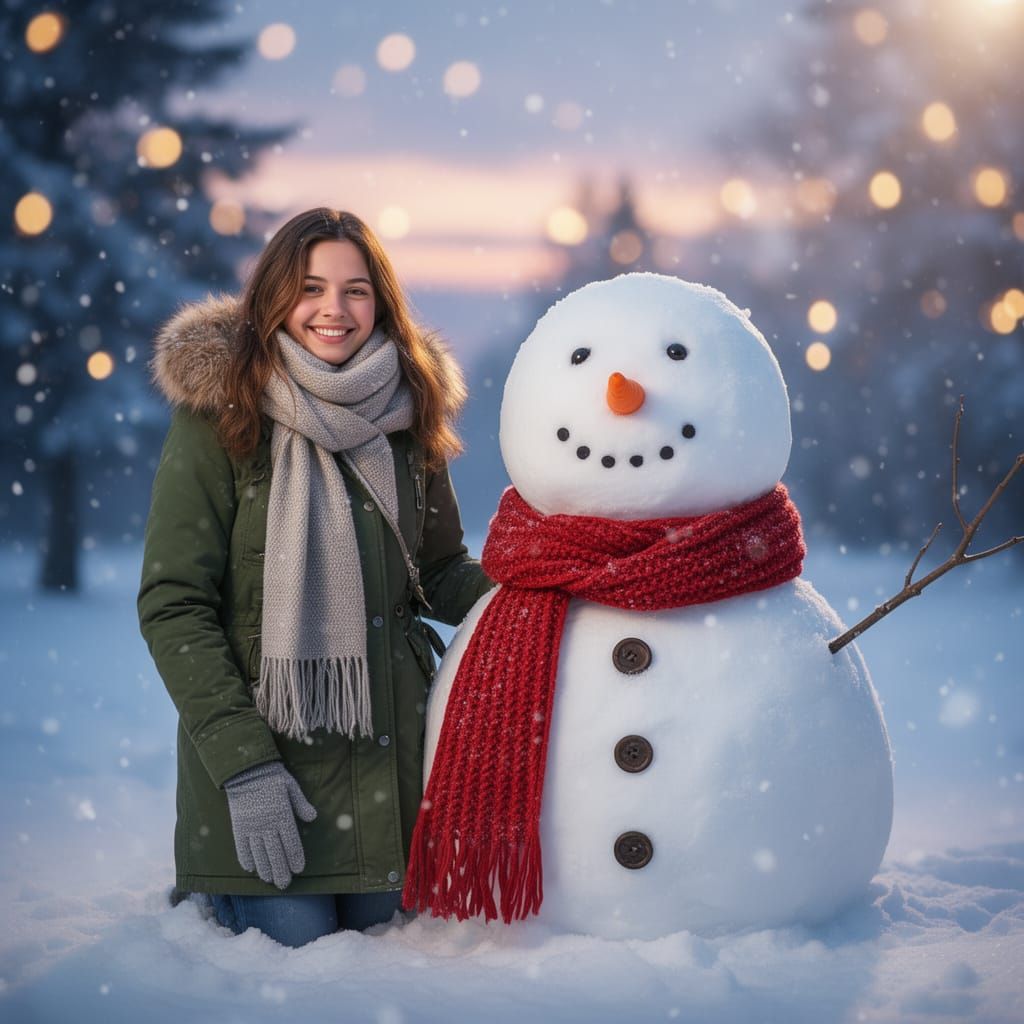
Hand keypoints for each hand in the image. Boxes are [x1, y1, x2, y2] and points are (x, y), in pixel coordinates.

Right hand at [223, 761, 316, 888]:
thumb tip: (313, 817)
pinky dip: (246, 859)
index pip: (290, 842)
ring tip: (270, 880)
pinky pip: (242, 847)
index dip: (294, 857)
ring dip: (264, 869)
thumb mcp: (291, 786)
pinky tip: (250, 869)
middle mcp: (266, 824)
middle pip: (275, 853)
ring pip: (259, 853)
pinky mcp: (238, 826)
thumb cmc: (272, 777)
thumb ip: (301, 803)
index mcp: (282, 814)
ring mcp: (251, 826)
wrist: (245, 770)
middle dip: (281, 870)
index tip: (298, 870)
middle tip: (285, 885)